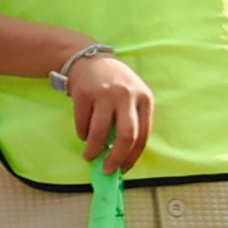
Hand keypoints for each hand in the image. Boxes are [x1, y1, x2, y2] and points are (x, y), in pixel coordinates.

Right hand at [58, 43, 150, 171]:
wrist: (90, 58)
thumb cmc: (115, 84)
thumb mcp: (132, 96)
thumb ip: (132, 120)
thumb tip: (122, 156)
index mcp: (145, 99)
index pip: (143, 135)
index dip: (132, 157)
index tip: (123, 170)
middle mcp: (127, 95)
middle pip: (126, 136)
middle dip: (116, 158)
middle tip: (107, 170)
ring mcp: (105, 93)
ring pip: (100, 132)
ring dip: (93, 150)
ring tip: (89, 156)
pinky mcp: (84, 93)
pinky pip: (82, 123)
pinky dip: (82, 133)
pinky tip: (84, 134)